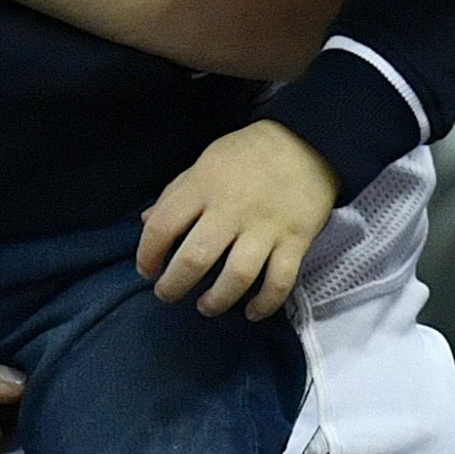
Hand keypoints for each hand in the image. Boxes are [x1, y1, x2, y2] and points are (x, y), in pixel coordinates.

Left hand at [135, 120, 336, 318]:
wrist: (307, 141)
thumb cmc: (248, 153)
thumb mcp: (205, 162)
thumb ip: (176, 193)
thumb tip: (147, 222)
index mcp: (204, 186)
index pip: (162, 226)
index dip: (147, 254)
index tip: (147, 269)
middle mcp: (232, 209)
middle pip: (195, 259)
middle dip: (174, 286)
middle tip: (168, 294)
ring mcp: (266, 227)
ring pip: (237, 276)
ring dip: (216, 300)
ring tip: (205, 306)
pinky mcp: (296, 240)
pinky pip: (280, 281)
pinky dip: (265, 304)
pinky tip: (251, 312)